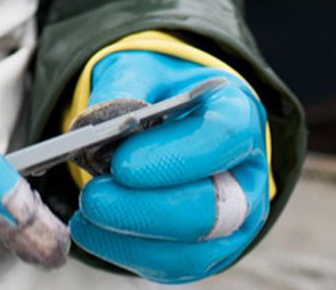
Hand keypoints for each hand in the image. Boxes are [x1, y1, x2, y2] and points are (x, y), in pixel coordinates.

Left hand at [67, 51, 269, 283]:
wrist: (171, 117)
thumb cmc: (158, 92)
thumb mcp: (140, 68)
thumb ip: (121, 88)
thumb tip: (91, 127)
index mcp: (240, 116)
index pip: (222, 139)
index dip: (173, 157)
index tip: (120, 164)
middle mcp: (248, 175)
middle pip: (212, 208)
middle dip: (145, 208)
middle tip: (93, 197)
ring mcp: (234, 223)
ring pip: (194, 249)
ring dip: (133, 236)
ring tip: (87, 215)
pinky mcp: (208, 252)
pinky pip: (173, 266)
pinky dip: (128, 253)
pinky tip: (93, 231)